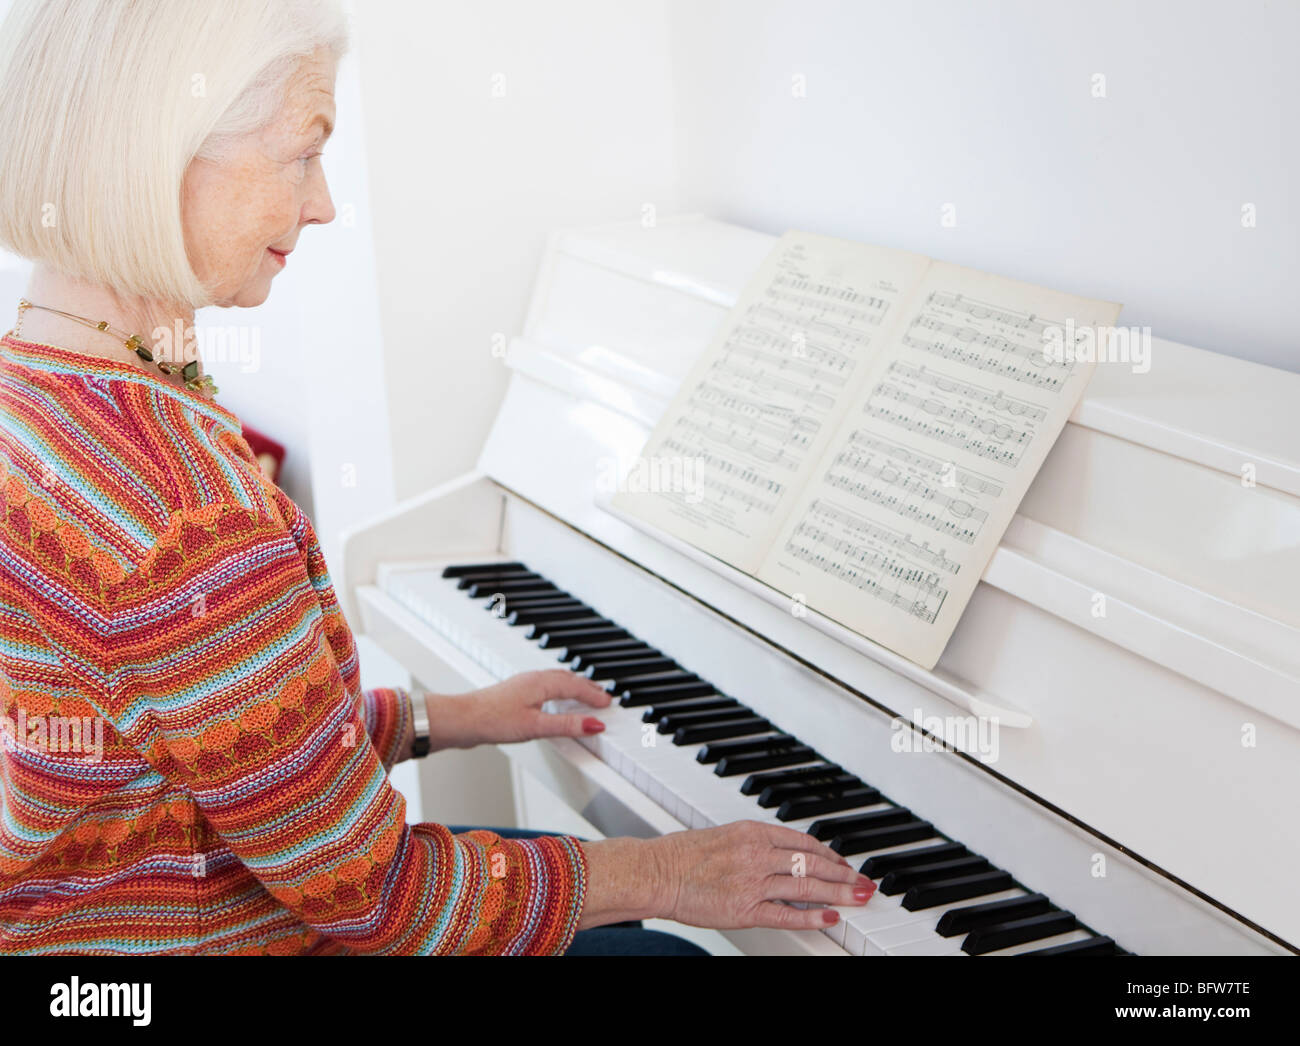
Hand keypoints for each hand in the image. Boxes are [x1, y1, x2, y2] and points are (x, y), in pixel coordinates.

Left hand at [425, 669, 611, 751]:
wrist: (461, 720)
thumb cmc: (491, 719)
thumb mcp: (536, 726)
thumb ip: (566, 726)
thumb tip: (593, 724)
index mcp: (541, 683)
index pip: (576, 687)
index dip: (594, 695)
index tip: (608, 703)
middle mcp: (533, 679)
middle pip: (567, 679)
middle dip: (587, 687)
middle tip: (602, 696)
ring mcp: (523, 685)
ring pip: (555, 681)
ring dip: (573, 687)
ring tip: (584, 695)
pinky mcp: (515, 695)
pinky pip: (545, 687)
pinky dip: (558, 691)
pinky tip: (553, 702)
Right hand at [649, 821, 874, 930]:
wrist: (656, 872)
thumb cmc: (684, 855)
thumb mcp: (727, 836)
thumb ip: (757, 844)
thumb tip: (786, 855)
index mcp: (753, 831)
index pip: (803, 842)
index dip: (830, 854)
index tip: (844, 863)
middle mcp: (756, 854)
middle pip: (812, 863)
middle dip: (844, 874)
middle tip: (865, 882)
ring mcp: (751, 882)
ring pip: (806, 886)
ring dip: (838, 893)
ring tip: (858, 898)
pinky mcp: (744, 909)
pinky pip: (785, 914)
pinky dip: (810, 917)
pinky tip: (829, 917)